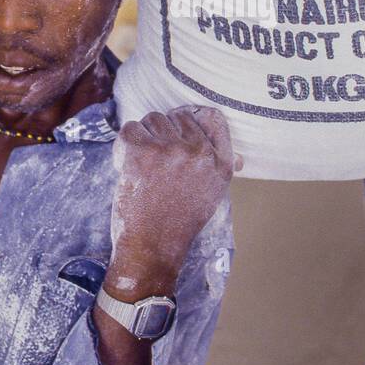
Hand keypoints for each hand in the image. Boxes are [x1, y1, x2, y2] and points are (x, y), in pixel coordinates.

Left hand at [109, 106, 238, 287]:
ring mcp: (170, 149)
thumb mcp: (213, 195)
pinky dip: (124, 144)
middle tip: (157, 159)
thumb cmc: (178, 222)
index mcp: (220, 162)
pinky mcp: (142, 151)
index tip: (180, 126)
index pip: (213, 118)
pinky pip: (130, 129)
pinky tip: (127, 164)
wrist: (152, 247)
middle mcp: (199, 152)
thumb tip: (239, 157)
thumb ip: (220, 168)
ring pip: (153, 119)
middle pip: (178, 116)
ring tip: (143, 164)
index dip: (193, 118)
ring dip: (145, 137)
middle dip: (165, 132)